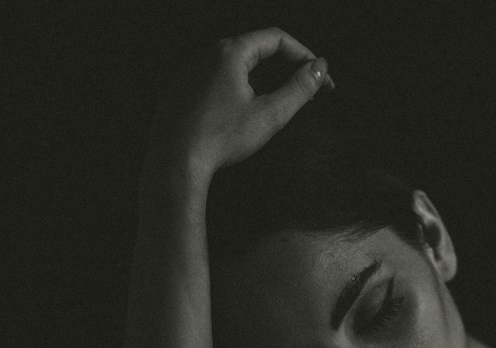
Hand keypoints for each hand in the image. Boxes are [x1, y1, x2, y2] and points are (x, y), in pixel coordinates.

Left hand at [142, 27, 333, 191]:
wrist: (175, 161)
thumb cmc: (221, 139)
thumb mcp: (269, 115)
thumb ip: (298, 89)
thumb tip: (319, 68)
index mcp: (231, 52)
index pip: (277, 39)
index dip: (304, 56)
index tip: (320, 76)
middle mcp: (208, 53)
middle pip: (256, 50)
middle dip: (286, 68)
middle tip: (307, 92)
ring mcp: (191, 70)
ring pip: (235, 66)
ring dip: (263, 79)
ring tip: (280, 103)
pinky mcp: (181, 90)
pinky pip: (216, 81)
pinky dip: (238, 89)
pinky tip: (245, 113)